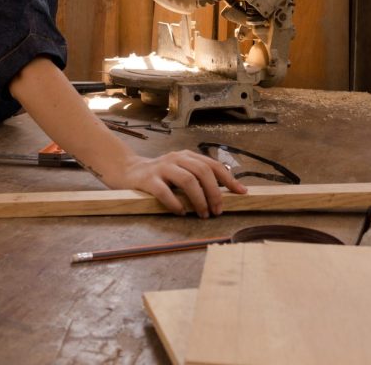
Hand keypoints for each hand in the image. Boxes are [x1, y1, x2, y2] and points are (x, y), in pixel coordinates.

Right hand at [110, 150, 247, 217]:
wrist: (128, 171)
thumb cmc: (160, 175)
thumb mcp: (181, 171)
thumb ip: (199, 177)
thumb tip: (226, 192)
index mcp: (187, 156)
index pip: (212, 165)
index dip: (229, 179)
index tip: (241, 192)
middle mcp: (176, 158)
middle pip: (202, 172)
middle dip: (214, 192)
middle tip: (218, 210)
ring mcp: (161, 168)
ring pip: (187, 180)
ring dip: (199, 199)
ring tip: (203, 214)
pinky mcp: (148, 179)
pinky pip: (164, 191)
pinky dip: (175, 203)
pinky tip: (181, 212)